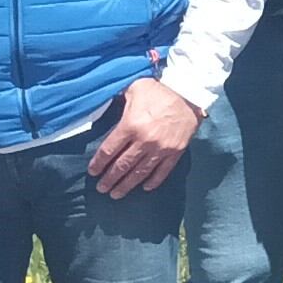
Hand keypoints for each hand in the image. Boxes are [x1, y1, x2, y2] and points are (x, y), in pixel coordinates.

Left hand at [88, 80, 201, 197]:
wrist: (189, 94)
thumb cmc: (157, 90)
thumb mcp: (133, 89)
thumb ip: (117, 99)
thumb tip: (100, 102)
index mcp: (131, 125)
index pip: (109, 150)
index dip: (98, 163)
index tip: (92, 172)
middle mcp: (144, 140)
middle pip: (122, 165)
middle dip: (110, 179)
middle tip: (102, 189)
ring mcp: (161, 148)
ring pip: (140, 172)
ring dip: (127, 185)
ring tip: (116, 194)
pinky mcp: (175, 152)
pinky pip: (162, 171)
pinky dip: (153, 181)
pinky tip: (144, 188)